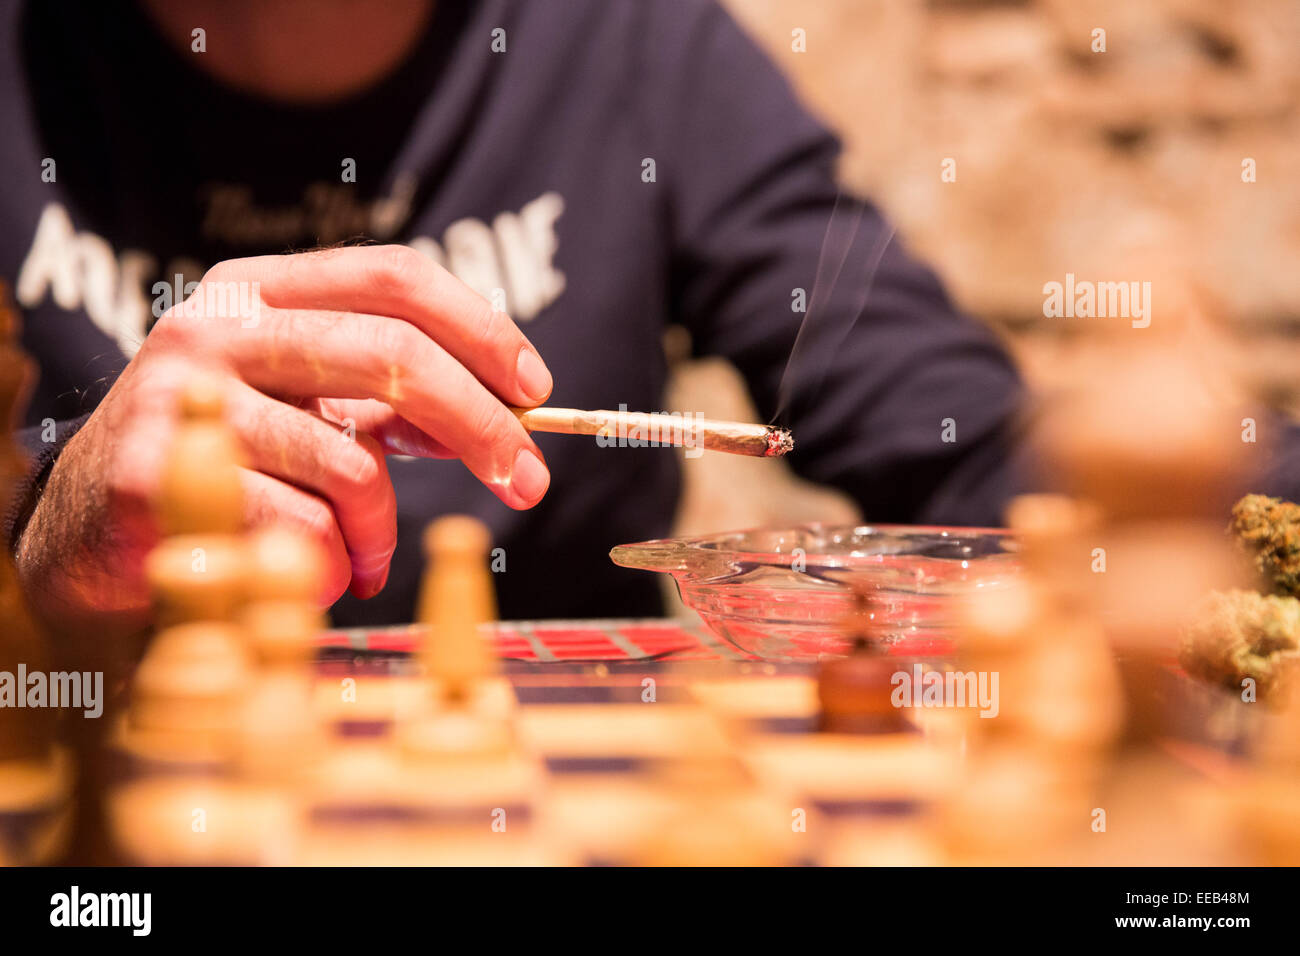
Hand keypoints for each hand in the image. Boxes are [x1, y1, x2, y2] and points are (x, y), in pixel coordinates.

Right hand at [16, 245, 552, 637]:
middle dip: (480, 424)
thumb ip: (390, 399)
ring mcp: (186, 398)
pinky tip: (322, 573)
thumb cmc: (232, 459)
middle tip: (529, 480)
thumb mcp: (309, 407)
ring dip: (386, 527)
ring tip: (372, 553)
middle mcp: (218, 328)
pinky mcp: (162, 476)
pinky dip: (338, 563)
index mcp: (261, 289)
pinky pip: (304, 529)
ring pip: (353, 464)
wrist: (96, 526)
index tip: (535, 388)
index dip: (481, 328)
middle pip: (391, 353)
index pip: (393, 276)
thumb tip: (503, 409)